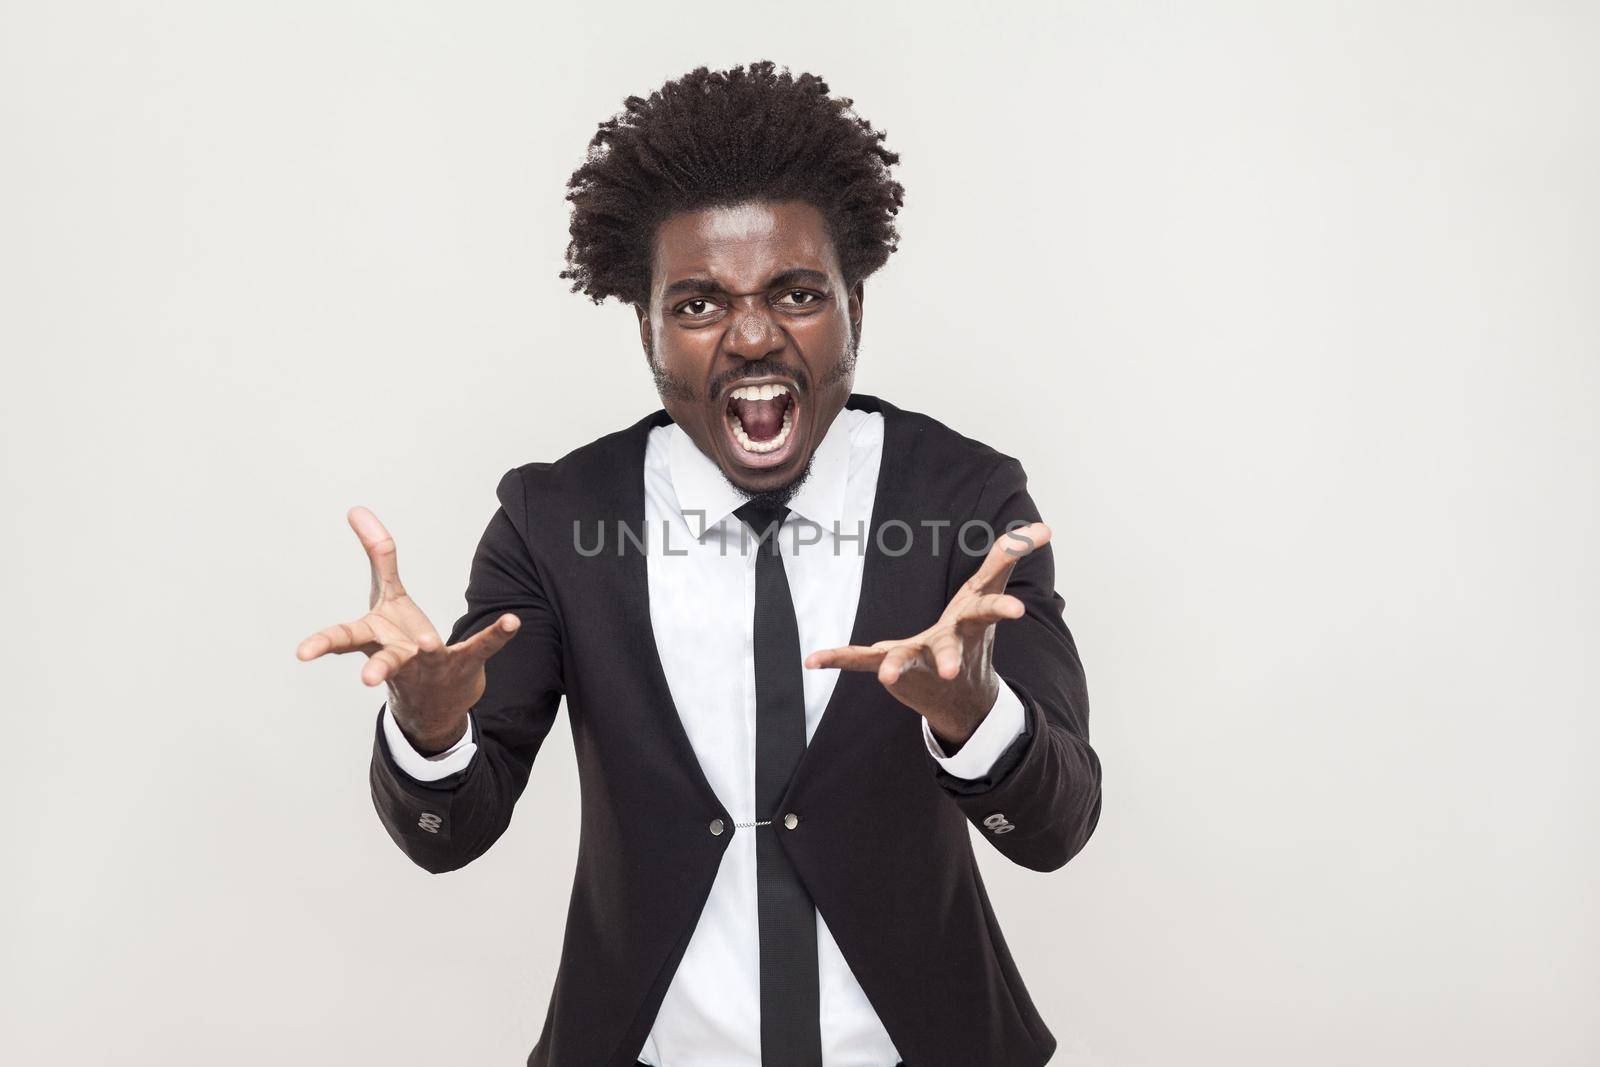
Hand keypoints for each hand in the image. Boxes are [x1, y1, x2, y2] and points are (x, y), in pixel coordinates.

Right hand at [295, 506, 520, 753]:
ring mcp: (431, 662)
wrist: (430, 700)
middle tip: (367, 680)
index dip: (322, 644)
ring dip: (426, 650)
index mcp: (375, 639)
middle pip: (382, 661)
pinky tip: (513, 621)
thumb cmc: (399, 640)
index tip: (302, 653)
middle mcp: (399, 655)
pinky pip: (482, 646)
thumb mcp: (386, 596)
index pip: (343, 640)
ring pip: (426, 658)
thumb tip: (356, 508)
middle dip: (375, 668)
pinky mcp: (464, 662)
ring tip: (428, 643)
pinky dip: (498, 633)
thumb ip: (377, 554)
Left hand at [804, 521, 1049, 750]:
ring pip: (905, 659)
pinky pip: (860, 660)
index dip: (1001, 607)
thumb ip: (1009, 556)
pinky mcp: (890, 664)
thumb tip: (1046, 527)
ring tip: (887, 677)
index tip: (1018, 611)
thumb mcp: (989, 591)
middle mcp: (947, 644)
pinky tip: (813, 659)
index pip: (988, 610)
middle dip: (948, 656)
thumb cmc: (974, 633)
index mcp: (971, 622)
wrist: (960, 695)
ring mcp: (917, 658)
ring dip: (896, 666)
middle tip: (948, 668)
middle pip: (948, 647)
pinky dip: (838, 658)